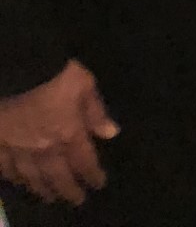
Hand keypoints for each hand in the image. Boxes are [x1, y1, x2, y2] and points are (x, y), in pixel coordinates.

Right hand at [0, 59, 116, 206]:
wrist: (19, 68)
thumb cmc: (56, 73)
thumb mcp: (85, 84)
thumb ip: (96, 110)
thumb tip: (111, 133)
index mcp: (68, 133)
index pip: (84, 161)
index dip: (92, 174)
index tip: (98, 184)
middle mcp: (44, 148)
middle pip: (57, 176)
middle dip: (68, 189)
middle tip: (76, 200)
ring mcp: (19, 149)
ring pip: (31, 177)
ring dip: (42, 188)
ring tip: (49, 196)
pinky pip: (6, 168)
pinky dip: (14, 178)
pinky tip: (18, 181)